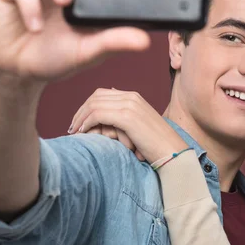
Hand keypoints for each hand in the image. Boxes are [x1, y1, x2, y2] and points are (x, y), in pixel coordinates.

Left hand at [69, 88, 188, 163]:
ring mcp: (129, 105)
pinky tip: (82, 133)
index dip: (87, 106)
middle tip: (72, 126)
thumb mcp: (139, 126)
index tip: (79, 121)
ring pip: (94, 105)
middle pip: (95, 96)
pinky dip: (86, 123)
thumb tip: (107, 115)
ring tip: (74, 131)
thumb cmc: (156, 145)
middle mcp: (131, 97)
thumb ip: (125, 117)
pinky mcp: (127, 117)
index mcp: (134, 97)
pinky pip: (97, 115)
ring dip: (80, 118)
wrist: (172, 151)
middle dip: (81, 111)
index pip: (102, 93)